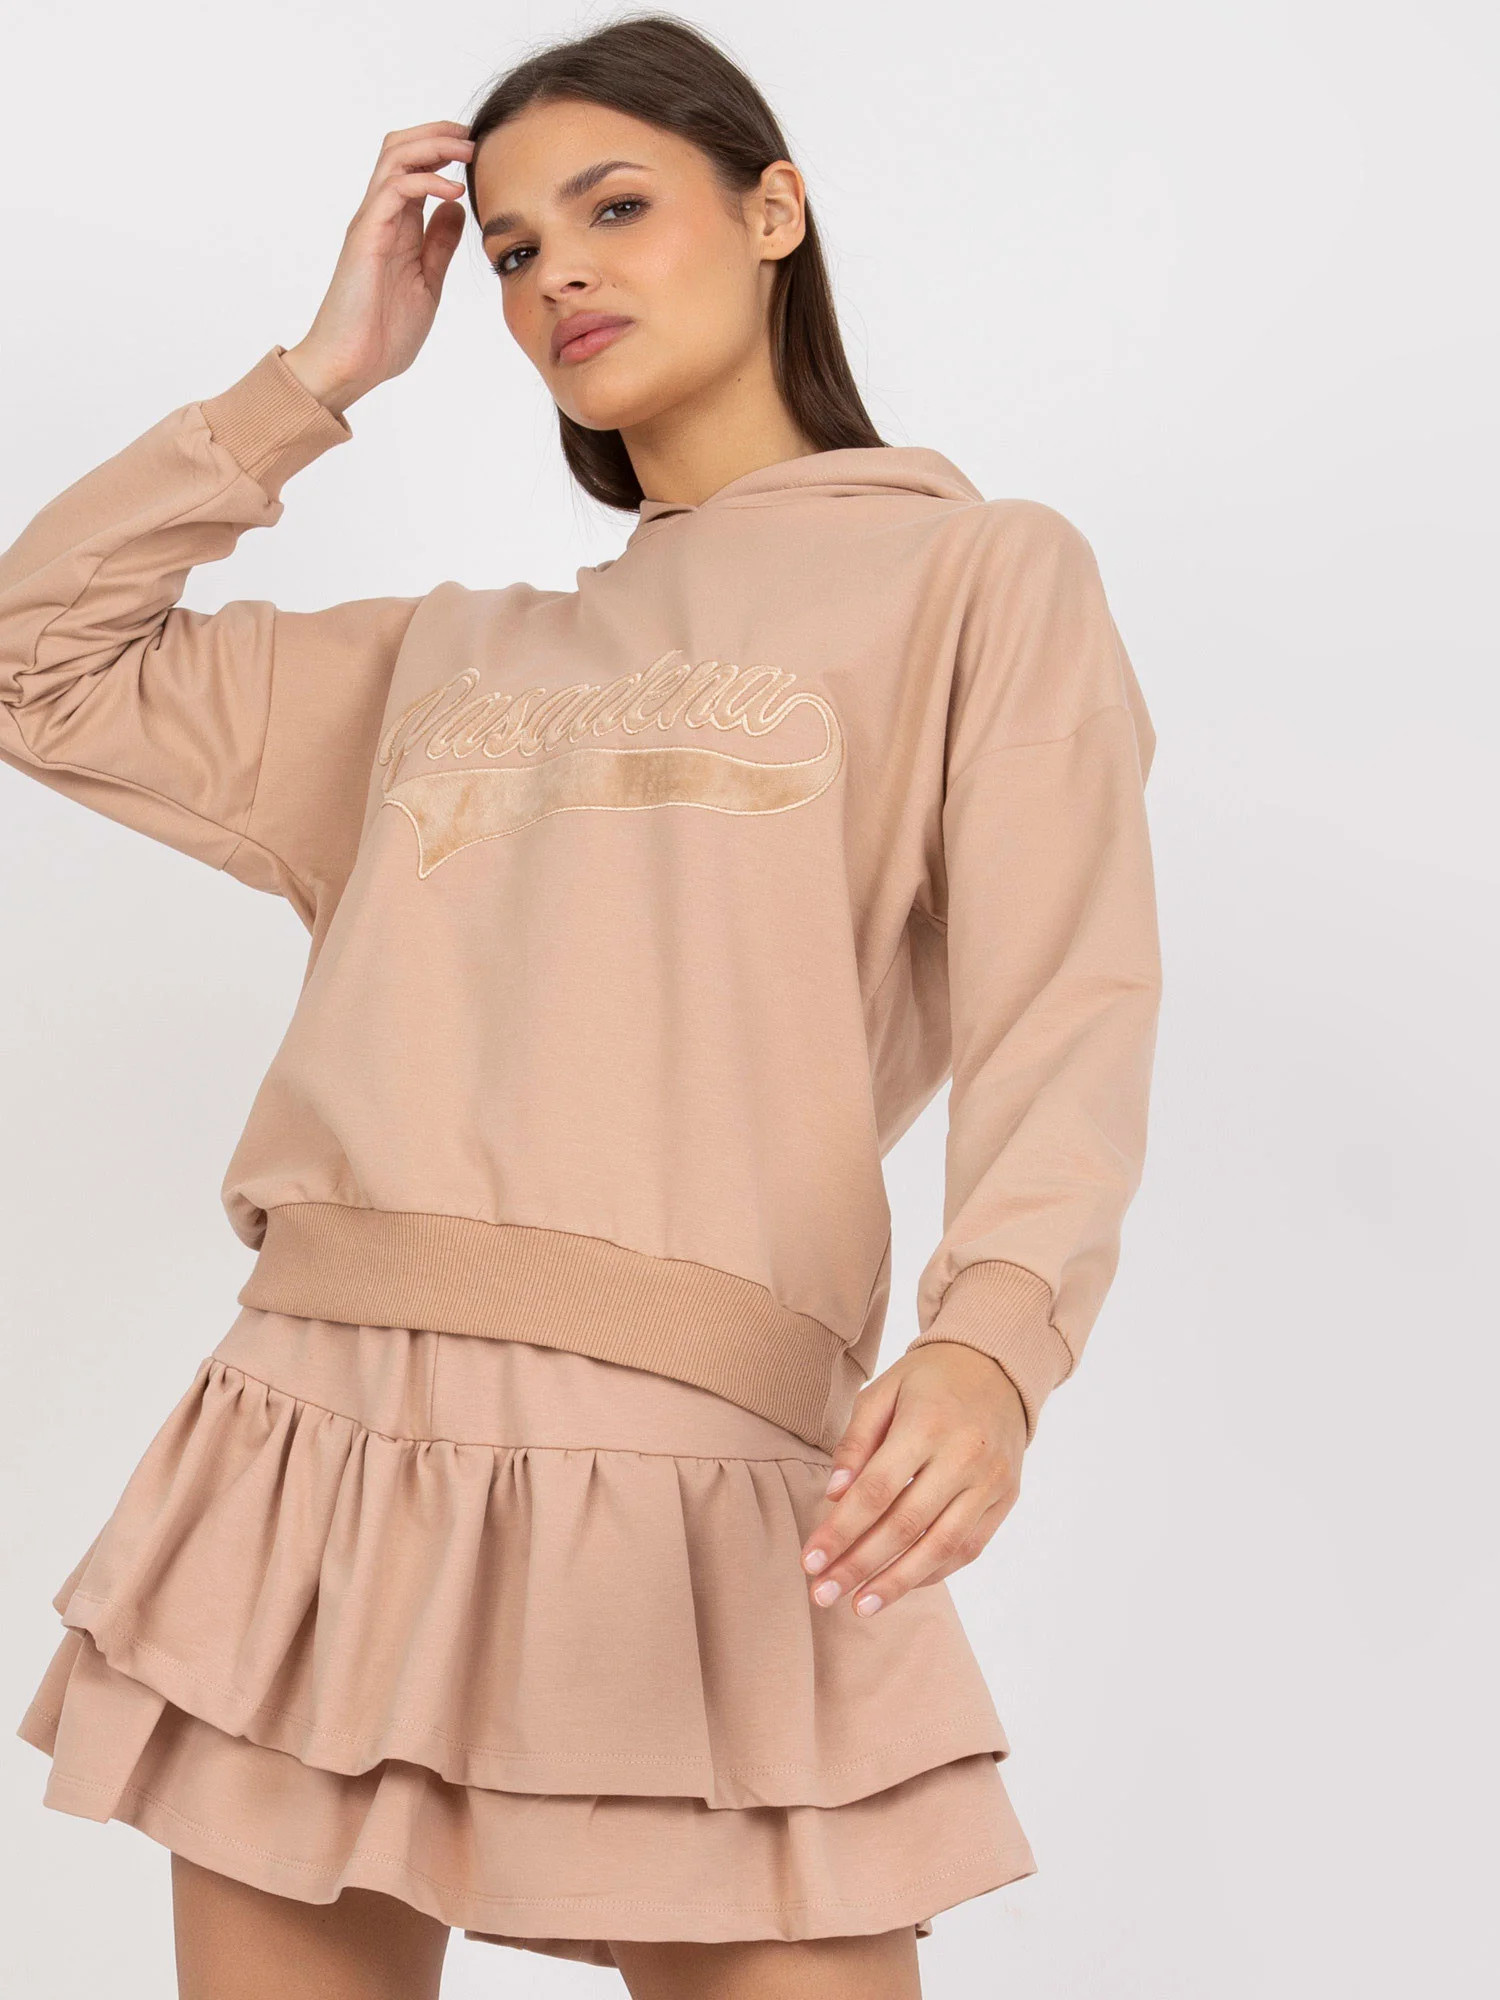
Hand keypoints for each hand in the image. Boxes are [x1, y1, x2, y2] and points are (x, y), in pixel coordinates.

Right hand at [281, 120, 475, 415]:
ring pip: (395, 158)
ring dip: (433, 145)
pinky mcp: (366, 236)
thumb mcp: (427, 282)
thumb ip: (439, 245)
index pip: (415, 168)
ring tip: (467, 150)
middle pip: (400, 149)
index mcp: (397, 226)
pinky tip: (453, 190)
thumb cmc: (383, 333)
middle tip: (473, 136)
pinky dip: (426, 181)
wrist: (351, 364)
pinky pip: (394, 190)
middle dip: (438, 134)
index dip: (443, 150)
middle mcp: (380, 216)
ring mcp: (371, 222)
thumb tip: (456, 209)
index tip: (477, 150)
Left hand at [799, 1342, 1026, 1615]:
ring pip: (940, 1546)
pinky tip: (900, 1586)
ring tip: (859, 1607)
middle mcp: (964, 1456)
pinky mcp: (1006, 1498)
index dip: (841, 1530)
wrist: (998, 1366)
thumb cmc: (929, 1380)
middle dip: (859, 1566)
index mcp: (927, 1424)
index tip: (810, 1561)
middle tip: (823, 1594)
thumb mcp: (884, 1391)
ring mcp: (990, 1481)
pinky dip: (933, 1572)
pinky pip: (968, 1547)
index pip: (876, 1491)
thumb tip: (834, 1496)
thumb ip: (856, 1442)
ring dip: (896, 1583)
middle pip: (905, 1525)